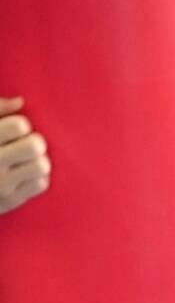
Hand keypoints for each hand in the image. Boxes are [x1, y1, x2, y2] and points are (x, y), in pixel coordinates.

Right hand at [0, 99, 50, 215]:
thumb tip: (20, 101)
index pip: (19, 126)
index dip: (21, 125)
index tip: (14, 131)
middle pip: (35, 145)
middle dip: (35, 142)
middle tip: (25, 145)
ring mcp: (1, 185)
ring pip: (42, 165)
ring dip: (39, 160)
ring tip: (26, 161)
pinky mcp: (10, 201)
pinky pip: (41, 183)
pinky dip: (37, 178)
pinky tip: (25, 175)